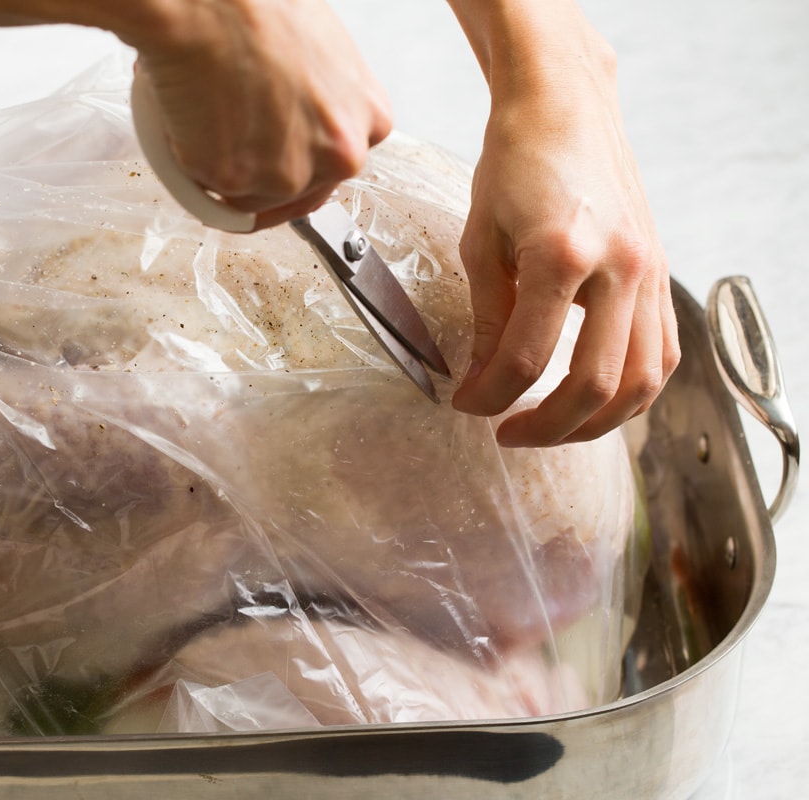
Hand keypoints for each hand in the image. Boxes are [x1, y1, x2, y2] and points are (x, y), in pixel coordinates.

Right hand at [124, 0, 392, 228]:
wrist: (207, 6)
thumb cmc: (256, 10)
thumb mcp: (321, 52)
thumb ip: (321, 99)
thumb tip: (294, 117)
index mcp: (368, 119)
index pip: (335, 165)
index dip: (298, 158)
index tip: (276, 156)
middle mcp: (338, 154)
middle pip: (298, 191)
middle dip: (264, 174)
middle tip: (231, 140)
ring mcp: (289, 174)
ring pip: (251, 198)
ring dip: (227, 172)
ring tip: (207, 116)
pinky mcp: (237, 182)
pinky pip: (209, 193)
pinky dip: (193, 167)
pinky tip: (188, 123)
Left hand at [450, 37, 679, 446]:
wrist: (565, 109)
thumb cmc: (514, 164)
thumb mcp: (481, 239)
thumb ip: (488, 314)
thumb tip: (481, 380)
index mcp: (561, 254)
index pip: (526, 359)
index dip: (489, 396)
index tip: (466, 405)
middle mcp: (619, 267)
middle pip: (593, 386)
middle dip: (545, 427)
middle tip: (505, 433)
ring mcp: (649, 271)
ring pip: (641, 382)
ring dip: (595, 422)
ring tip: (550, 426)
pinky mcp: (660, 273)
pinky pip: (662, 353)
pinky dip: (632, 390)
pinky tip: (594, 398)